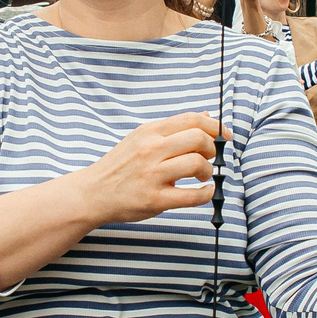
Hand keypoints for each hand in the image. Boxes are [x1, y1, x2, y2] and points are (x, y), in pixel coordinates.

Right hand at [73, 114, 224, 225]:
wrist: (92, 193)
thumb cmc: (119, 166)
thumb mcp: (141, 138)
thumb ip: (171, 130)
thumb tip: (205, 117)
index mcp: (149, 132)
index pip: (191, 119)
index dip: (215, 126)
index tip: (224, 135)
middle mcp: (151, 150)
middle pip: (198, 139)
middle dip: (212, 148)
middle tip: (209, 158)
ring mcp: (152, 175)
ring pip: (196, 164)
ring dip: (207, 171)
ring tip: (202, 176)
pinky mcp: (155, 200)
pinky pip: (192, 196)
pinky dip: (206, 193)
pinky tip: (205, 191)